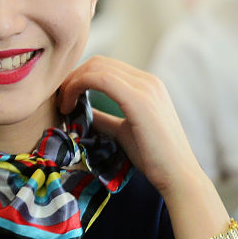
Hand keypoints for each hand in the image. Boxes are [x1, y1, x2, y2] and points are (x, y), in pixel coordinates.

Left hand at [59, 56, 204, 195]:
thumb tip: (80, 112)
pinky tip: (69, 106)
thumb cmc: (153, 158)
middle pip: (99, 62)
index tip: (65, 98)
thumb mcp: (123, 132)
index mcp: (147, 85)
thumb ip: (104, 119)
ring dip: (72, 82)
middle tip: (59, 100)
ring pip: (97, 67)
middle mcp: (147, 80)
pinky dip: (78, 86)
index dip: (80, 78)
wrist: (178, 176)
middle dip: (73, 77)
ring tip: (62, 104)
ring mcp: (145, 87)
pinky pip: (100, 78)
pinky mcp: (139, 99)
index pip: (106, 67)